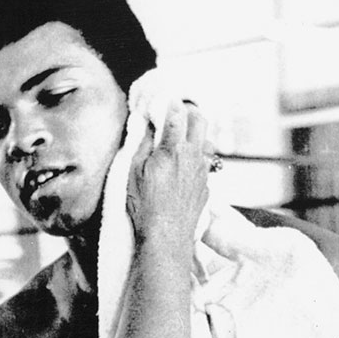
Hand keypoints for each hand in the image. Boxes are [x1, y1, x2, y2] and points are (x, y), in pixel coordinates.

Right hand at [126, 99, 209, 250]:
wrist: (166, 237)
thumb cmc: (145, 207)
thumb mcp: (133, 171)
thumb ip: (142, 144)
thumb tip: (148, 125)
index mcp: (173, 149)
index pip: (176, 114)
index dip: (170, 103)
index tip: (163, 100)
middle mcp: (193, 156)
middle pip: (200, 120)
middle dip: (190, 111)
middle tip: (176, 113)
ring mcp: (202, 172)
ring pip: (205, 142)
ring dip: (194, 136)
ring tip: (179, 142)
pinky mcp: (206, 187)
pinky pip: (204, 165)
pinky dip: (195, 160)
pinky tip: (182, 170)